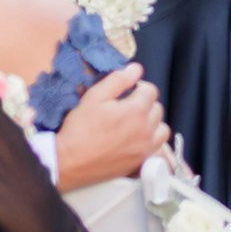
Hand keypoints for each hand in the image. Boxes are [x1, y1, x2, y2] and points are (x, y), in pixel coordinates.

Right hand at [53, 64, 169, 191]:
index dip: (138, 88)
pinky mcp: (140, 162)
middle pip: (157, 108)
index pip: (151, 91)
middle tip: (125, 108)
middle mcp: (146, 129)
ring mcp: (145, 148)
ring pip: (161, 128)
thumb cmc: (79, 129)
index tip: (125, 93)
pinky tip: (137, 140)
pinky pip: (158, 148)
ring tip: (134, 124)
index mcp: (136, 111)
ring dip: (152, 123)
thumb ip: (118, 80)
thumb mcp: (94, 97)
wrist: (68, 163)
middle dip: (144, 104)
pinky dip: (152, 141)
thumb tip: (136, 69)